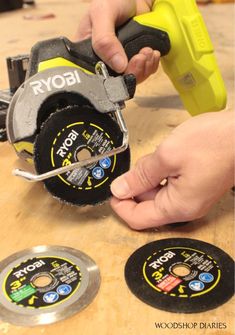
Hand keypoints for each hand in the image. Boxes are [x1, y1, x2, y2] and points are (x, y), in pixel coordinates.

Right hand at [76, 0, 159, 82]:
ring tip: (148, 52)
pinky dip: (151, 66)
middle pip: (116, 81)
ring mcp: (120, 62)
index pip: (95, 76)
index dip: (109, 79)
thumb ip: (105, 39)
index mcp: (87, 52)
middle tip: (140, 57)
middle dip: (132, 72)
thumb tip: (118, 66)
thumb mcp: (102, 13)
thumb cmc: (114, 0)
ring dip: (143, 69)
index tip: (123, 68)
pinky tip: (153, 54)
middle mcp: (103, 61)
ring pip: (131, 78)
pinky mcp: (135, 60)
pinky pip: (144, 72)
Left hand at [110, 111, 233, 229]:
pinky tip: (161, 159)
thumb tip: (120, 189)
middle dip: (133, 189)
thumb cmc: (213, 142)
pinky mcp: (196, 186)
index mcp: (177, 207)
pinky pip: (170, 187)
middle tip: (130, 166)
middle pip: (147, 207)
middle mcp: (186, 208)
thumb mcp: (168, 156)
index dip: (120, 206)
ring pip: (157, 195)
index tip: (111, 189)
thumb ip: (140, 175)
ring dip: (147, 180)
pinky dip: (159, 175)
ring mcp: (192, 197)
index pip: (138, 219)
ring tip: (151, 158)